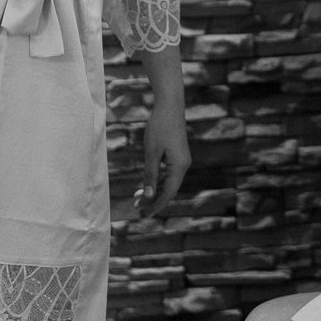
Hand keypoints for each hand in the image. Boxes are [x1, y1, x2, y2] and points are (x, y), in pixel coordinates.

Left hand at [136, 100, 189, 217]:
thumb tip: (148, 197)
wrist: (170, 105)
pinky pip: (168, 174)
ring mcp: (182, 160)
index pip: (168, 193)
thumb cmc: (160, 127)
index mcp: (180, 167)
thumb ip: (150, 176)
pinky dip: (157, 181)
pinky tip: (145, 184)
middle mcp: (184, 165)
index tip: (144, 215)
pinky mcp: (177, 155)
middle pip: (169, 190)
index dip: (156, 205)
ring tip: (137, 199)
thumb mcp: (152, 153)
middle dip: (153, 200)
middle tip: (137, 210)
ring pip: (168, 182)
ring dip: (154, 191)